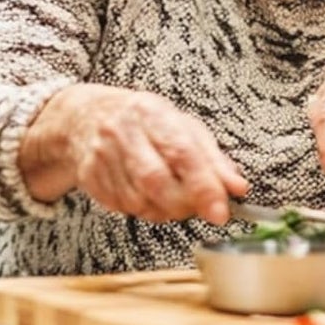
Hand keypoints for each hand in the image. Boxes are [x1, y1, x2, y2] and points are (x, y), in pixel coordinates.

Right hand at [25, 84, 246, 223]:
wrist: (86, 117)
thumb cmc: (144, 121)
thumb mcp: (183, 127)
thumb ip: (214, 159)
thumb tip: (238, 188)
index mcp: (151, 112)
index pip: (181, 152)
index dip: (203, 185)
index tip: (221, 211)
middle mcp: (122, 131)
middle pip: (155, 181)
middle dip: (184, 205)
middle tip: (201, 208)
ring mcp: (101, 156)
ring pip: (139, 201)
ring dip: (165, 210)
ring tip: (175, 197)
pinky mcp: (89, 177)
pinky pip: (122, 207)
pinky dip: (144, 210)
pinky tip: (149, 196)